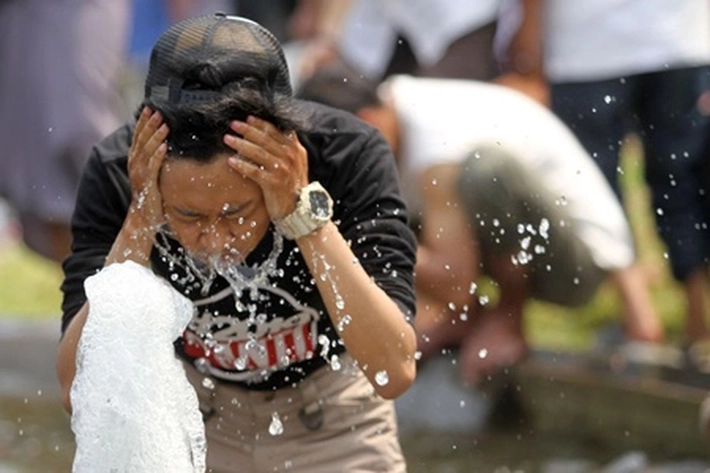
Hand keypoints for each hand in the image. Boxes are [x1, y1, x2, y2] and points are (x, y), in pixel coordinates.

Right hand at [127, 107, 168, 235]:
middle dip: (149, 124)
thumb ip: (154, 158)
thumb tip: (164, 143)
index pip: (138, 136)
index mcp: (135, 160)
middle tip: (158, 111)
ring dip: (155, 136)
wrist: (143, 217)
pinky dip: (157, 156)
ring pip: (147, 151)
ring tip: (164, 124)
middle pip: (141, 140)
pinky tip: (164, 146)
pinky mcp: (148, 183)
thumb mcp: (150, 173)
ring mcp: (140, 174)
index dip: (142, 122)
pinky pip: (153, 167)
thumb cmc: (150, 194)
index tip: (149, 107)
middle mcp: (135, 164)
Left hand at [224, 116, 308, 220]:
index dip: (260, 124)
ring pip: (258, 152)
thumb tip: (274, 131)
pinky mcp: (274, 183)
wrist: (299, 209)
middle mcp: (290, 157)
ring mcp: (282, 170)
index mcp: (295, 149)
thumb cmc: (293, 185)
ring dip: (241, 144)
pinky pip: (254, 171)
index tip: (247, 118)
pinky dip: (241, 165)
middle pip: (265, 139)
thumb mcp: (296, 163)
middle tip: (233, 125)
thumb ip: (287, 147)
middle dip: (247, 130)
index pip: (275, 131)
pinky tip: (231, 161)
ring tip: (227, 139)